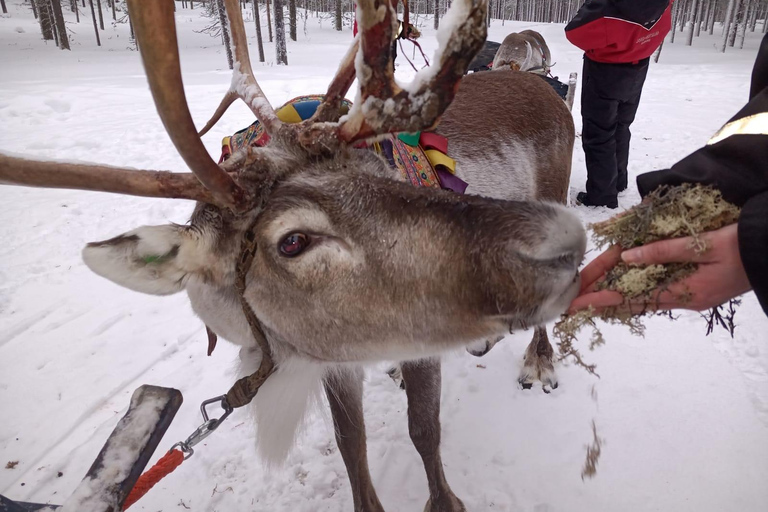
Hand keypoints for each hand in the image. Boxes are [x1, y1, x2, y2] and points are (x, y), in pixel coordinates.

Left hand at [570, 224, 751, 313]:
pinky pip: (658, 289)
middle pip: (632, 298)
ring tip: (588, 292)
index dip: (601, 299)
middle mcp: (683, 297)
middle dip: (602, 296)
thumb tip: (626, 256)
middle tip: (573, 299)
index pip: (631, 298)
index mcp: (684, 293)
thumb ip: (664, 251)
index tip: (576, 304)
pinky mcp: (696, 286)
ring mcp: (690, 293)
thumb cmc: (741, 245)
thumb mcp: (702, 246)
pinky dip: (636, 287)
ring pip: (643, 294)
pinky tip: (622, 285)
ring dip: (616, 292)